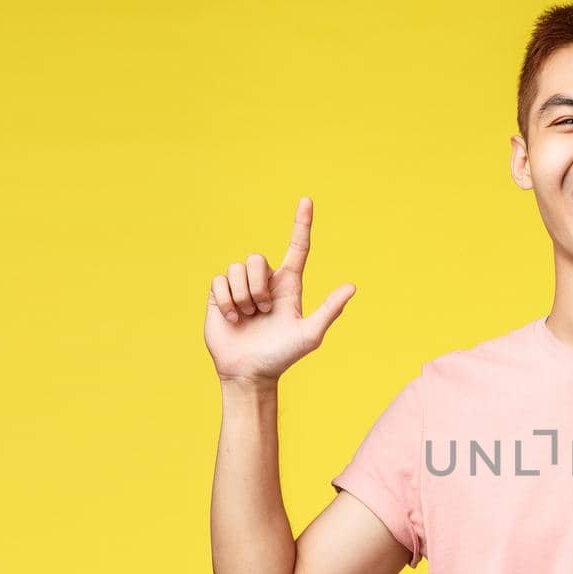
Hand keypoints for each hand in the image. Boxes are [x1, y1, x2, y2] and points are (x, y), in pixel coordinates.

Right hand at [203, 196, 355, 384]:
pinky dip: (227, 301)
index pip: (298, 248)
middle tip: (262, 311)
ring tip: (247, 317)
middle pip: (258, 258)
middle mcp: (266, 281)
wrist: (249, 373)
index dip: (301, 224)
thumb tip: (352, 287)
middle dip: (258, 286)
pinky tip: (232, 318)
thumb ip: (329, 310)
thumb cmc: (282, 356)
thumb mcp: (309, 334)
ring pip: (237, 268)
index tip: (307, 200)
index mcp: (290, 285)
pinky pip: (219, 280)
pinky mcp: (220, 294)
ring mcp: (242, 286)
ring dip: (243, 297)